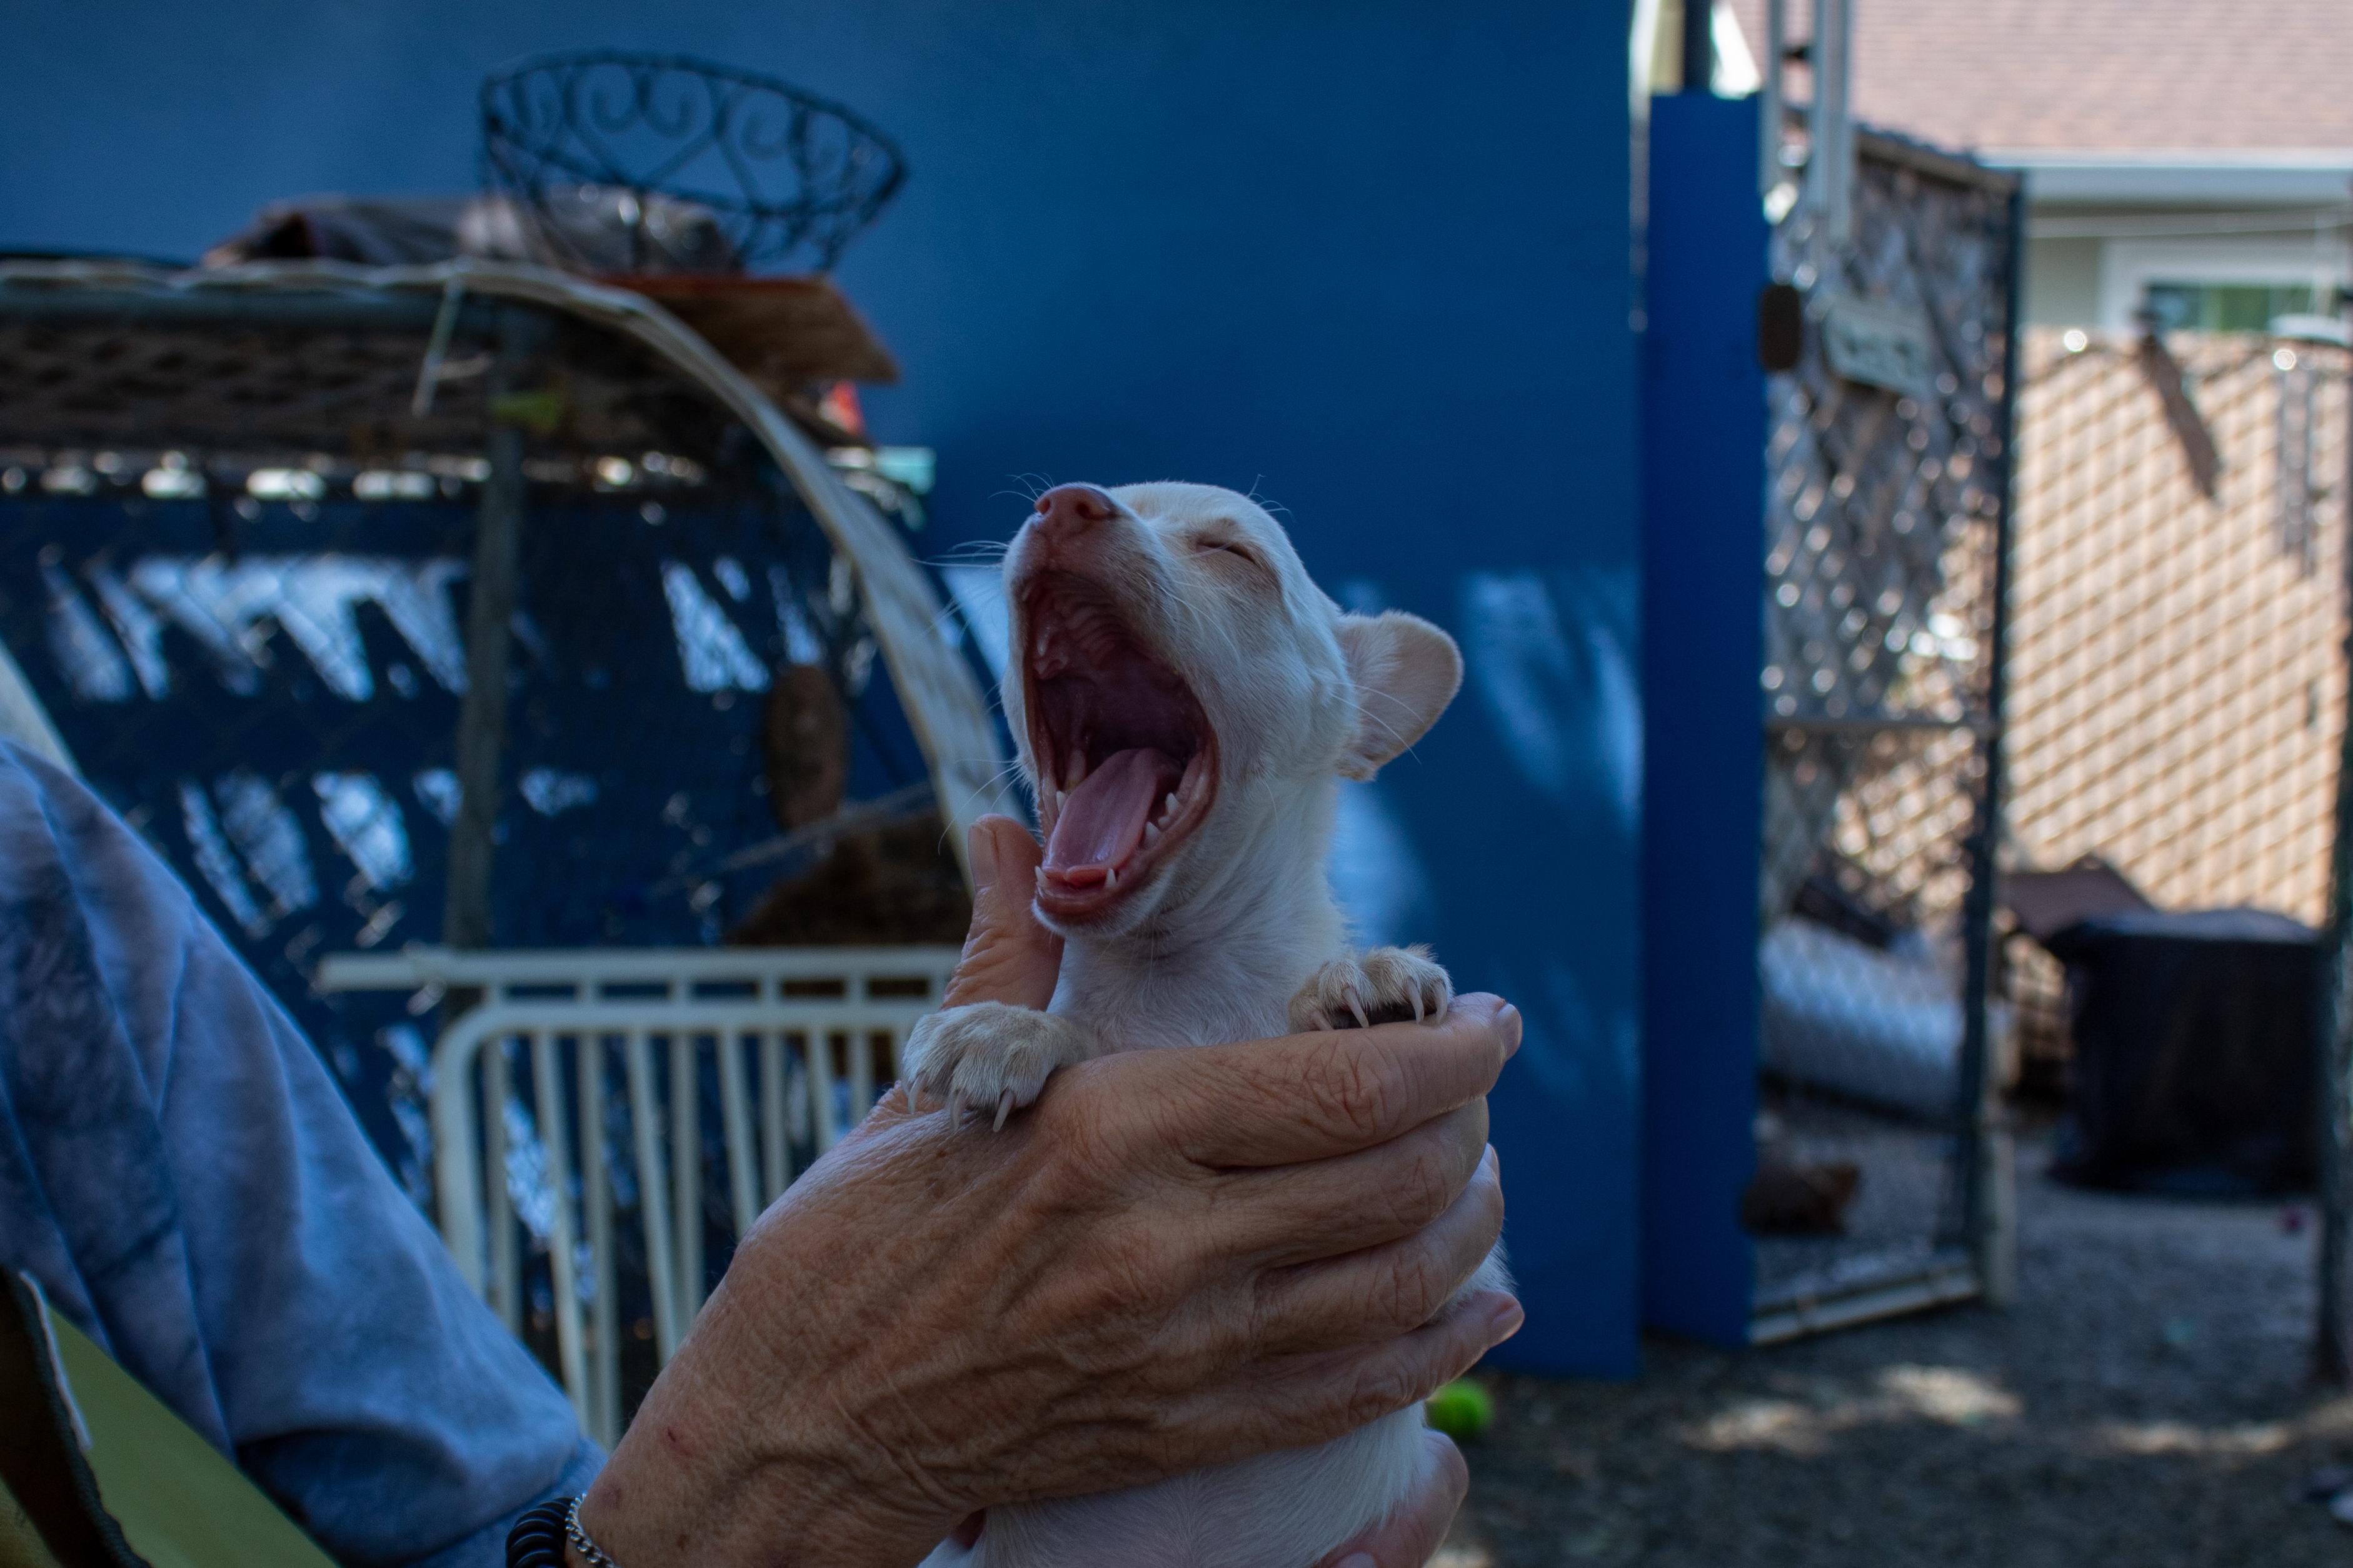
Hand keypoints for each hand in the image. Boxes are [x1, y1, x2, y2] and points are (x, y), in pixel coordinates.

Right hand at [579, 817, 1519, 1567]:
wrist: (794, 1433)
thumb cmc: (842, 1252)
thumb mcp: (923, 1088)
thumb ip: (1004, 959)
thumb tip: (1006, 832)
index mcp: (1109, 1128)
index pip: (1340, 1084)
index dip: (1450, 1051)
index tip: (1491, 1018)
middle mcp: (1167, 1240)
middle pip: (1393, 1177)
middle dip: (1468, 1125)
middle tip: (1475, 1091)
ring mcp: (1186, 1350)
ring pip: (1398, 1283)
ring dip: (1468, 1225)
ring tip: (1479, 1180)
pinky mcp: (1188, 1433)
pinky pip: (1359, 1391)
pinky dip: (1442, 1344)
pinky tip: (1480, 1306)